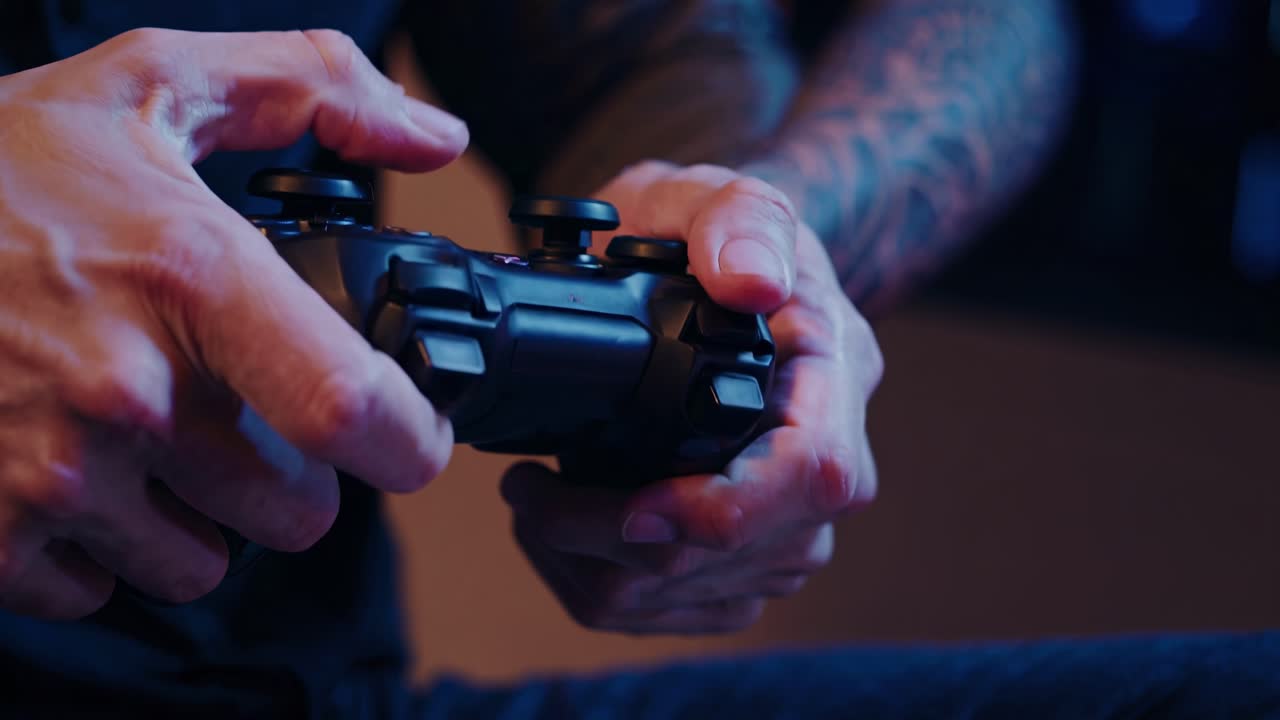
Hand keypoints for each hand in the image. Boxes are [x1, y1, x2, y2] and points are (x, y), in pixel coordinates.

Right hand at [0, 29, 466, 618]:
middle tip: (236, 408)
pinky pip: (102, 588)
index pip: (349, 408)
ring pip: (204, 562)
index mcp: (190, 277)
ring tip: (147, 434)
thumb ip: (314, 86)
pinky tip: (73, 466)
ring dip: (196, 514)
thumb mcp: (153, 84)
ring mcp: (53, 472)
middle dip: (289, 471)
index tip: (412, 438)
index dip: (407, 441)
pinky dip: (102, 545)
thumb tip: (435, 139)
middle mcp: (127, 389)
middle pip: (295, 510)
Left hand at [501, 162, 882, 633]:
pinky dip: (602, 584)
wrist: (714, 267)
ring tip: (536, 507)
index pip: (813, 476)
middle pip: (742, 554)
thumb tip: (752, 282)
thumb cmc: (713, 232)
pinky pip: (678, 612)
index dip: (724, 511)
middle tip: (530, 490)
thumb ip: (739, 221)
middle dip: (615, 540)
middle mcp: (825, 456)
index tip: (630, 507)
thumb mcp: (718, 194)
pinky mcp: (746, 554)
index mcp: (833, 373)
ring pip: (697, 596)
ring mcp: (789, 516)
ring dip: (596, 567)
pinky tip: (566, 536)